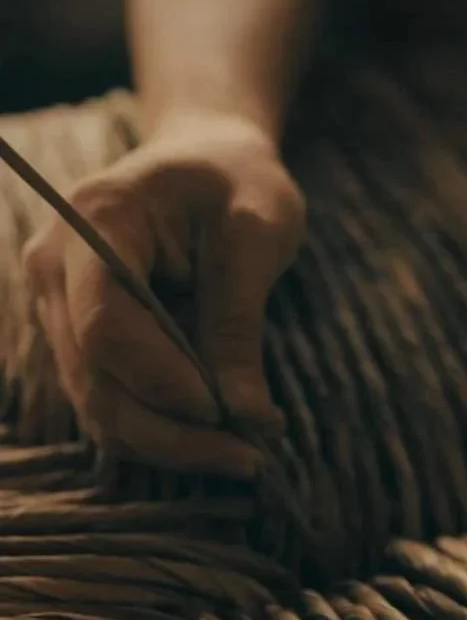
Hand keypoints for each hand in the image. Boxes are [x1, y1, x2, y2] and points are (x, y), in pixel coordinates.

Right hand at [23, 111, 304, 477]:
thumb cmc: (238, 181)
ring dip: (170, 443)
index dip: (159, 380)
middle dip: (172, 432)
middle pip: (95, 376)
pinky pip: (110, 400)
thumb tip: (245, 417)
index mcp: (97, 220)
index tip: (227, 414)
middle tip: (253, 460)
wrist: (207, 159)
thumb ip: (240, 323)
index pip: (105, 322)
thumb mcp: (256, 234)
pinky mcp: (80, 338)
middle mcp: (57, 268)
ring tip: (247, 456)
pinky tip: (219, 440)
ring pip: (98, 403)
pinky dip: (163, 429)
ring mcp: (59, 306)